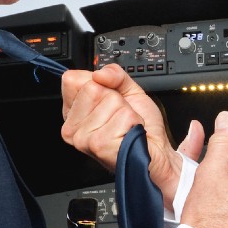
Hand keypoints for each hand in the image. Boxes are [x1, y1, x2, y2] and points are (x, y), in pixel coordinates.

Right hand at [61, 64, 195, 206]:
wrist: (155, 153)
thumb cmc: (139, 128)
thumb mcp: (128, 91)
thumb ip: (114, 74)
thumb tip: (99, 74)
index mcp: (73, 113)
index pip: (72, 79)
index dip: (98, 83)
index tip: (109, 99)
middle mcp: (72, 128)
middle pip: (93, 87)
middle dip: (116, 98)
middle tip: (120, 116)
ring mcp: (83, 138)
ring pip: (110, 101)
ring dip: (127, 112)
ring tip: (125, 127)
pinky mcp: (99, 145)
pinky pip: (123, 116)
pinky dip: (133, 122)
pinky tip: (129, 135)